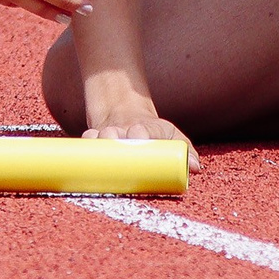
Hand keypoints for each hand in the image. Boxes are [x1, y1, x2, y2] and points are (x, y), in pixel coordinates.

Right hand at [80, 109, 202, 170]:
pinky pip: (86, 142)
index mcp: (146, 128)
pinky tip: (82, 152)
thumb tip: (196, 167)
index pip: (143, 129)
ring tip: (99, 146)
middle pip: (116, 133)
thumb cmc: (153, 131)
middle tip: (113, 143)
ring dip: (99, 142)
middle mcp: (124, 131)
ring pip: (100, 137)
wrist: (124, 111)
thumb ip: (185, 150)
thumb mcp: (171, 134)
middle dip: (114, 137)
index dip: (140, 133)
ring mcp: (108, 135)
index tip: (139, 136)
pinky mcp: (94, 141)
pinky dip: (85, 146)